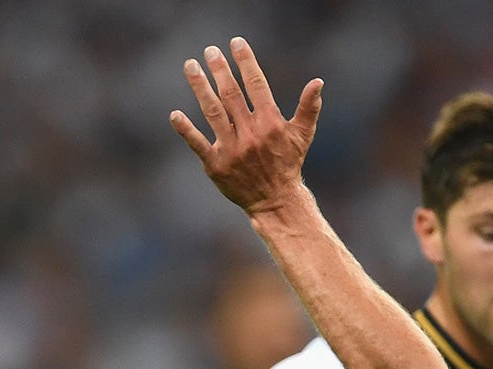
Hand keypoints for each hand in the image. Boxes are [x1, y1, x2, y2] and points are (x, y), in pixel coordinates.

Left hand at [170, 37, 322, 215]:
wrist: (275, 201)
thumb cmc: (289, 164)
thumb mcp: (303, 135)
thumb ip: (309, 107)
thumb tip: (318, 82)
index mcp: (270, 122)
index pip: (256, 84)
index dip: (245, 61)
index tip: (235, 43)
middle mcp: (249, 133)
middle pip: (231, 93)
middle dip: (219, 69)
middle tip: (210, 51)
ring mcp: (231, 149)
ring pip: (213, 111)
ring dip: (200, 87)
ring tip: (190, 66)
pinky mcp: (216, 165)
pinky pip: (198, 144)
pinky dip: (186, 130)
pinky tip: (175, 114)